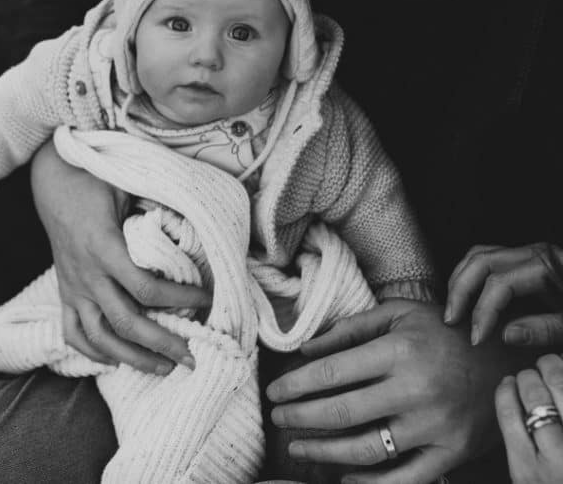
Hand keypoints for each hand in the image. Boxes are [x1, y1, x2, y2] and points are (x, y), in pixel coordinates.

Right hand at [29, 140, 209, 374]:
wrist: (53, 181)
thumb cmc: (96, 180)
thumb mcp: (130, 186)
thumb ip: (158, 210)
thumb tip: (197, 231)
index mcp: (104, 247)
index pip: (146, 289)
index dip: (181, 299)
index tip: (208, 298)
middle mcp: (87, 274)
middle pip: (127, 322)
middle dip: (163, 343)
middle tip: (193, 356)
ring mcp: (73, 286)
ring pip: (100, 336)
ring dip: (133, 358)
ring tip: (163, 368)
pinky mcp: (64, 292)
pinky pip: (73, 333)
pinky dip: (93, 352)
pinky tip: (116, 361)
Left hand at [266, 299, 517, 483]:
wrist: (509, 360)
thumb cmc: (443, 334)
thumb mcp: (398, 316)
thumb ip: (349, 329)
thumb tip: (304, 349)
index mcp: (399, 352)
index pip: (331, 373)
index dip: (295, 385)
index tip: (274, 391)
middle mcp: (415, 391)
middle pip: (340, 412)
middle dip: (299, 417)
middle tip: (278, 418)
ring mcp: (433, 426)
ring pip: (365, 449)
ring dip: (324, 452)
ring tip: (298, 447)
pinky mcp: (450, 452)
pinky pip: (404, 478)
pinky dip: (371, 483)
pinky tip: (344, 477)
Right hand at [445, 243, 562, 345]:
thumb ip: (545, 330)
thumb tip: (506, 335)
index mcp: (546, 267)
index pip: (499, 284)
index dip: (482, 311)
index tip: (476, 337)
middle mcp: (533, 253)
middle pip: (480, 262)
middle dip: (460, 291)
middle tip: (451, 319)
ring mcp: (528, 251)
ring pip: (478, 255)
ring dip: (459, 280)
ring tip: (454, 307)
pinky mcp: (524, 256)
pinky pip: (486, 255)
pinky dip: (469, 273)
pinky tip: (467, 293)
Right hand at [496, 354, 562, 483]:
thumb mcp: (528, 481)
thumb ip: (522, 451)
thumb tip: (513, 403)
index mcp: (528, 470)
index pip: (508, 414)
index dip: (506, 391)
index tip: (508, 382)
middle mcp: (557, 458)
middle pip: (534, 399)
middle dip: (530, 377)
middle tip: (531, 371)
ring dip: (554, 371)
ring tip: (551, 366)